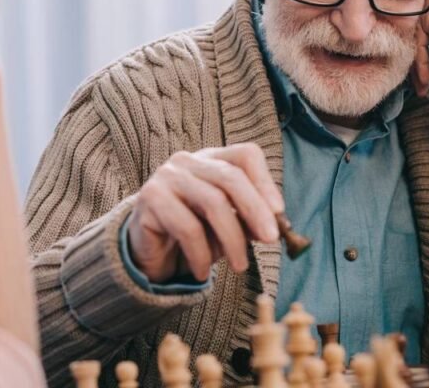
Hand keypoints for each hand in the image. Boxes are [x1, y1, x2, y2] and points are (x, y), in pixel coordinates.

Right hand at [127, 144, 284, 282]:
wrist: (148, 252)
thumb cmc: (193, 234)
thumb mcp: (227, 226)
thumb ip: (248, 221)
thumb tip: (275, 227)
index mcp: (211, 160)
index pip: (246, 155)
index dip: (266, 181)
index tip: (279, 211)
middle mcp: (187, 161)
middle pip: (231, 177)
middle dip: (255, 210)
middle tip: (271, 241)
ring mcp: (166, 177)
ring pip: (212, 203)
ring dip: (233, 240)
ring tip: (240, 266)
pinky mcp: (150, 199)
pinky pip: (187, 227)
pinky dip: (202, 255)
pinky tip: (204, 273)